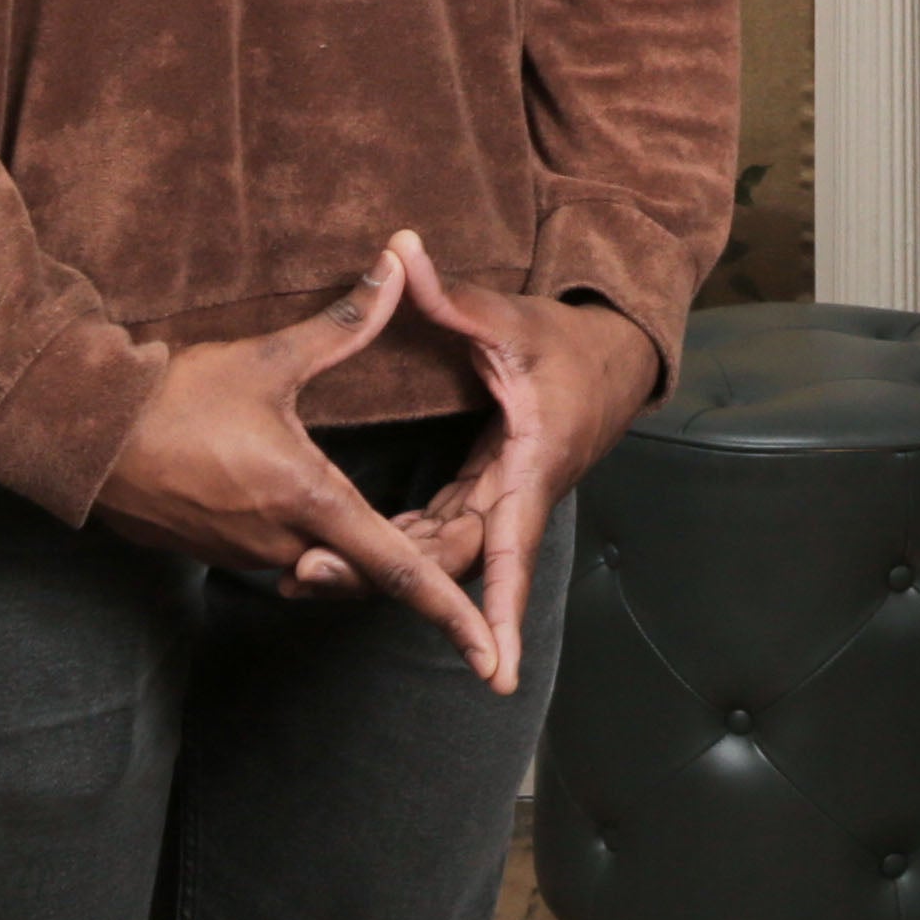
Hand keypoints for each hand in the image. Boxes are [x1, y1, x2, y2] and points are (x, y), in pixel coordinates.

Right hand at [90, 245, 502, 678]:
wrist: (84, 437)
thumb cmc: (176, 398)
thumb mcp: (268, 358)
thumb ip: (345, 322)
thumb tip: (395, 263)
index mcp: (307, 500)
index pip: (397, 570)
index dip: (451, 611)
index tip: (488, 657)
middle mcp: (283, 543)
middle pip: (372, 575)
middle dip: (422, 571)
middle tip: (471, 550)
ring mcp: (249, 555)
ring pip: (332, 571)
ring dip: (369, 559)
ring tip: (422, 538)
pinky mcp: (222, 554)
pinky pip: (294, 562)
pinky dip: (328, 553)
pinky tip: (342, 529)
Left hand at [278, 230, 659, 695]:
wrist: (615, 354)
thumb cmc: (571, 341)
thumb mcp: (513, 318)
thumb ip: (451, 295)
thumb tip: (400, 248)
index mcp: (531, 462)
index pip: (511, 550)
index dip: (499, 613)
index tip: (496, 671)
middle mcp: (517, 495)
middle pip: (453, 558)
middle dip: (389, 580)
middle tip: (306, 577)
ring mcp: (501, 499)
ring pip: (442, 551)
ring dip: (386, 568)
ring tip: (304, 575)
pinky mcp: (487, 493)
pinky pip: (441, 531)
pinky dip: (401, 544)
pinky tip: (353, 550)